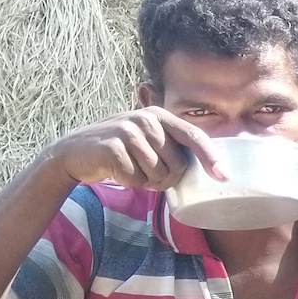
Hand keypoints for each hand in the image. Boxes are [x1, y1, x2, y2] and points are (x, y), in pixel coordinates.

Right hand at [46, 111, 225, 192]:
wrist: (74, 152)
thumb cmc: (120, 150)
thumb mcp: (148, 140)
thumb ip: (173, 146)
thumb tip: (209, 168)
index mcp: (160, 116)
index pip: (194, 136)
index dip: (211, 157)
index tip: (223, 176)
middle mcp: (146, 119)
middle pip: (177, 164)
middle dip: (166, 179)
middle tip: (148, 174)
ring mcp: (128, 131)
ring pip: (158, 174)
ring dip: (147, 182)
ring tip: (131, 170)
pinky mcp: (112, 147)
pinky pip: (136, 179)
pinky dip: (130, 182)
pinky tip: (117, 171)